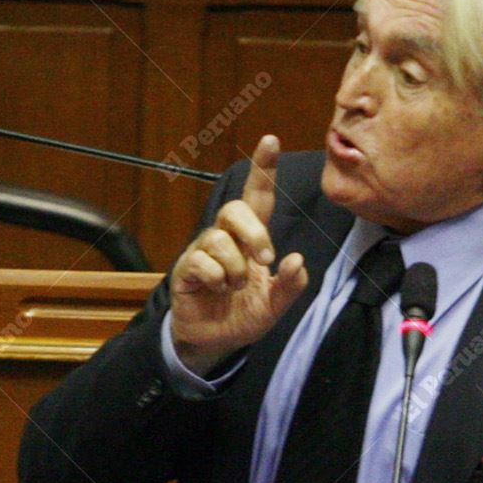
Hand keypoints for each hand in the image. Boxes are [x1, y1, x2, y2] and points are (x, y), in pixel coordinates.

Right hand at [169, 133, 307, 374]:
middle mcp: (226, 239)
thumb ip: (290, 286)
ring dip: (234, 267)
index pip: (258, 197)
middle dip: (254, 233)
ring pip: (218, 239)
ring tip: (234, 287)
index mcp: (251, 241)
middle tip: (264, 261)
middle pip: (234, 209)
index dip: (263, 170)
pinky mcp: (186, 269)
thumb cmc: (243, 316)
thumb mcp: (275, 306)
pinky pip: (201, 261)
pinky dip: (216, 279)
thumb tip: (296, 260)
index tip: (270, 140)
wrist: (214, 342)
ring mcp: (204, 252)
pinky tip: (217, 291)